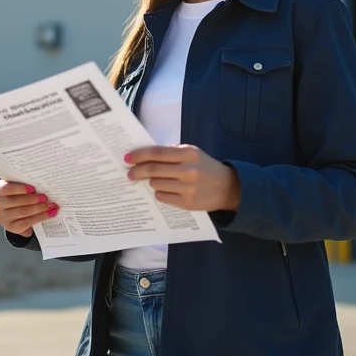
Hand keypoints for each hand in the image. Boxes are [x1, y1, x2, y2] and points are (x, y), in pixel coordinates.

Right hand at [0, 180, 59, 236]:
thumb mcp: (17, 188)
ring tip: (51, 205)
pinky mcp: (11, 227)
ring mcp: (3, 217)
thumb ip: (25, 185)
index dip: (19, 188)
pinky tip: (50, 213)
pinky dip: (41, 217)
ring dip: (39, 208)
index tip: (32, 188)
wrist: (13, 213)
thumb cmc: (17, 195)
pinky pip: (27, 222)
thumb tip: (42, 183)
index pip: (6, 188)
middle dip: (33, 199)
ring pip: (23, 212)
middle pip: (16, 202)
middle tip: (45, 197)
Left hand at [124, 145, 240, 211]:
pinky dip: (159, 193)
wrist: (228, 188)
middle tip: (130, 173)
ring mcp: (188, 188)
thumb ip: (172, 152)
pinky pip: (162, 197)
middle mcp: (188, 170)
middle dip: (137, 171)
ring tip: (155, 181)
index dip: (140, 155)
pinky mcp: (187, 203)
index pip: (157, 153)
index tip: (127, 157)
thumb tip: (145, 154)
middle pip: (153, 170)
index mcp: (189, 153)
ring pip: (156, 184)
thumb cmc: (205, 167)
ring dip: (151, 182)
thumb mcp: (193, 153)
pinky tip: (164, 190)